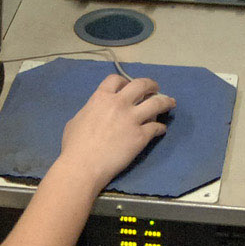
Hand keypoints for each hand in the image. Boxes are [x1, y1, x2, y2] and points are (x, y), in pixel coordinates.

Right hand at [53, 71, 173, 187]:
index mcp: (101, 98)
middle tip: (155, 89)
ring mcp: (132, 119)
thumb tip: (94, 112)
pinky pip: (157, 127)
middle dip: (151, 85)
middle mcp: (119, 104)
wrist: (83, 165)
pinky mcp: (141, 136)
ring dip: (165, 101)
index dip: (124, 81)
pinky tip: (161, 130)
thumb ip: (90, 111)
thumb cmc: (74, 145)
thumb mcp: (76, 120)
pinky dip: (161, 128)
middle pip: (141, 85)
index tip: (128, 86)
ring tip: (170, 103)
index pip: (116, 79)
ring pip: (156, 103)